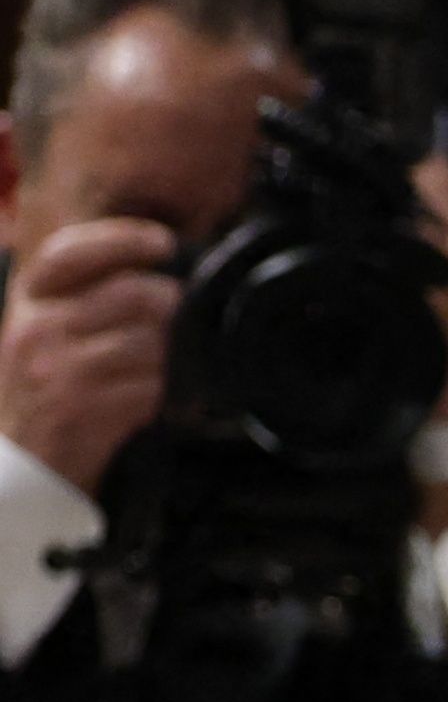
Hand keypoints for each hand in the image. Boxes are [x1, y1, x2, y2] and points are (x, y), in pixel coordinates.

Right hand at [0, 212, 182, 496]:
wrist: (21, 462)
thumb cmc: (43, 391)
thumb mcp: (46, 332)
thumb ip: (84, 298)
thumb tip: (156, 272)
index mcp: (26, 302)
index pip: (70, 252)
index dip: (122, 239)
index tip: (163, 242)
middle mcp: (37, 328)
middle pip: (132, 294)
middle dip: (168, 306)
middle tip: (173, 319)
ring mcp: (57, 368)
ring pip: (149, 342)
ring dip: (162, 359)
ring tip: (142, 372)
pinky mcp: (82, 406)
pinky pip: (149, 386)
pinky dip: (157, 396)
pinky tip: (136, 401)